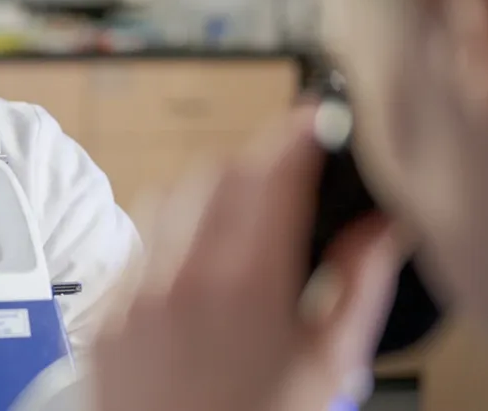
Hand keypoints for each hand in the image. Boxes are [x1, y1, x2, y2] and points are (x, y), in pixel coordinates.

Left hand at [90, 108, 406, 410]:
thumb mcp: (329, 366)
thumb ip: (359, 282)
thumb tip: (383, 224)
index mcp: (244, 284)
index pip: (268, 168)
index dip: (298, 131)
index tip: (319, 122)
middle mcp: (177, 279)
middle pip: (215, 172)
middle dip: (257, 164)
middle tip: (292, 180)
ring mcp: (132, 297)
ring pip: (166, 198)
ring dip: (208, 195)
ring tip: (245, 227)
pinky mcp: (103, 317)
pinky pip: (135, 246)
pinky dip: (169, 239)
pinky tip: (200, 272)